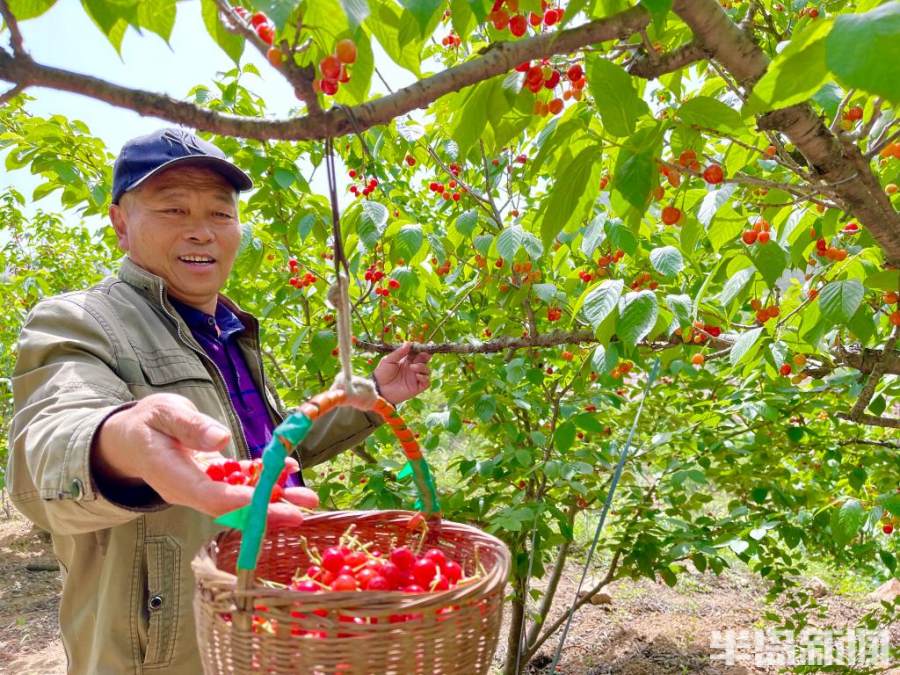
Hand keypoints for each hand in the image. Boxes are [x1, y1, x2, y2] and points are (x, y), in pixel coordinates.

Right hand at [91, 393, 317, 524]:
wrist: (132, 437)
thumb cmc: (146, 422)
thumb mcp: (164, 414)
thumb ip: (190, 427)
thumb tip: (221, 439)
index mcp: (173, 478)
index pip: (209, 495)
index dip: (239, 499)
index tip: (266, 498)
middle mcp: (191, 490)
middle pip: (232, 506)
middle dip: (267, 511)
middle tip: (299, 514)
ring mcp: (204, 486)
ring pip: (242, 497)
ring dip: (275, 499)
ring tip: (308, 500)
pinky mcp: (214, 478)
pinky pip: (242, 482)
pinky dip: (266, 478)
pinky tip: (290, 471)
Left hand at [372, 342, 431, 404]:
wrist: (379, 388)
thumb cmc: (382, 373)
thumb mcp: (389, 360)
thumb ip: (399, 352)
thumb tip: (409, 343)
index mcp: (406, 360)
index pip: (417, 352)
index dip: (421, 348)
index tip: (421, 345)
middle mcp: (413, 368)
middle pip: (425, 360)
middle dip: (426, 355)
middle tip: (423, 353)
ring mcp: (415, 377)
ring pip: (427, 370)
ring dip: (422, 366)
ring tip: (412, 367)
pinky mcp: (417, 387)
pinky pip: (426, 381)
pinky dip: (424, 377)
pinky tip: (417, 375)